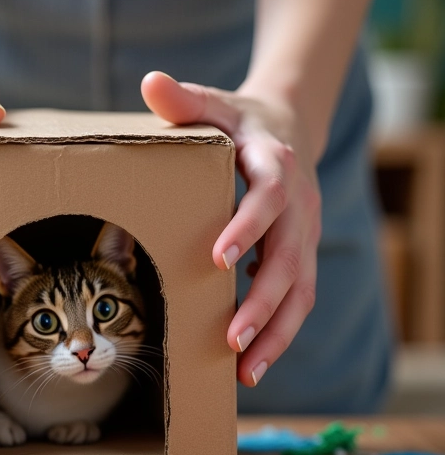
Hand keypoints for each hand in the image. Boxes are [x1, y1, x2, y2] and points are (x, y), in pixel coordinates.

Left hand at [141, 71, 320, 386]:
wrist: (289, 125)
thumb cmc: (239, 121)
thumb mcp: (214, 104)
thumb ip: (184, 99)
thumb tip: (150, 81)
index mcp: (275, 164)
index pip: (268, 197)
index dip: (248, 226)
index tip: (218, 259)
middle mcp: (299, 205)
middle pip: (290, 260)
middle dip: (263, 303)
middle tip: (232, 339)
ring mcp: (305, 235)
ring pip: (301, 292)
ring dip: (276, 335)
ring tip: (246, 372)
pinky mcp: (301, 256)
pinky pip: (297, 301)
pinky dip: (278, 335)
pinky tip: (250, 364)